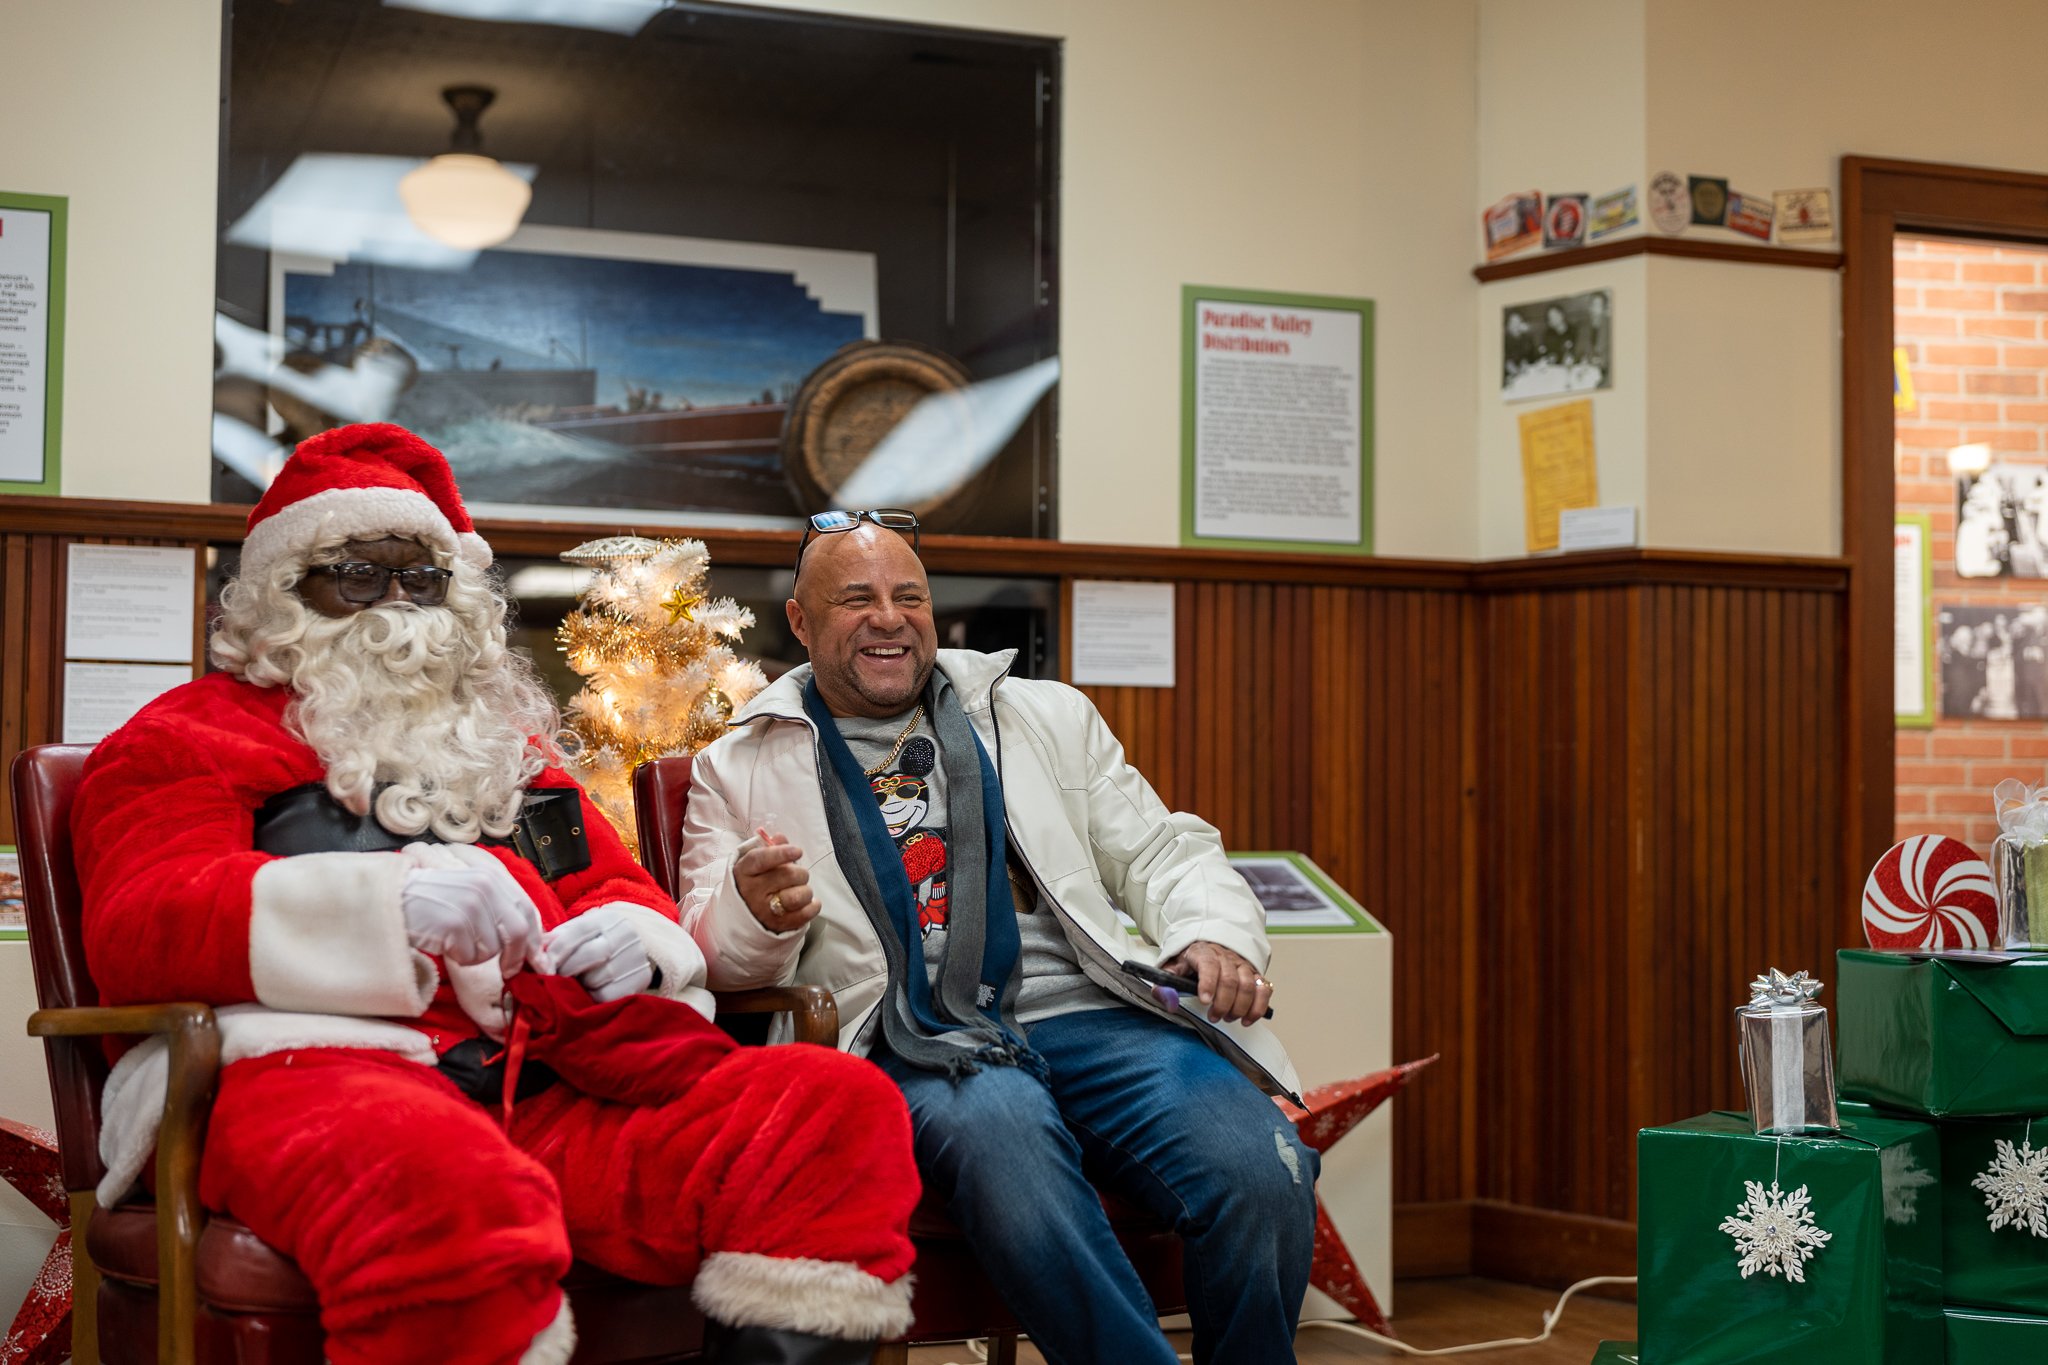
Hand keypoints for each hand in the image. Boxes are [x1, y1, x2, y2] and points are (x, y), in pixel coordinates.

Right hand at [400, 864, 547, 972]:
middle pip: (518, 933)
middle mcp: (485, 887)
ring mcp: (470, 905)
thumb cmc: (430, 900)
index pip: (527, 911)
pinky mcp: (454, 924)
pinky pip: (470, 956)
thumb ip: (497, 907)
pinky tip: (444, 944)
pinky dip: (459, 958)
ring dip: (477, 955)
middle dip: (515, 958)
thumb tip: (529, 941)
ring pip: (493, 949)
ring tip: (456, 942)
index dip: (534, 940)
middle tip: (508, 972)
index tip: (538, 960)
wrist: (392, 898)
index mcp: (492, 877)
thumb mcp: (469, 892)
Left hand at [544, 906, 653, 1002]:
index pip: (578, 931)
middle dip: (566, 969)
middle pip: (590, 954)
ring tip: (576, 983)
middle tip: (553, 979)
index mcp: (608, 919)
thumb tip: (536, 951)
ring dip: (579, 984)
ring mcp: (636, 958)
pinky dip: (593, 996)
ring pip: (596, 978)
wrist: (638, 949)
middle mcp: (626, 935)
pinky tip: (591, 991)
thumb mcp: (581, 932)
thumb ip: (559, 939)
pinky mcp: (640, 980)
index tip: (543, 965)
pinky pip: (607, 995)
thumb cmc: (598, 941)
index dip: (556, 950)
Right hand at [736, 827, 818, 932]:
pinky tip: (806, 902)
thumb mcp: (754, 865)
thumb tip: (781, 838)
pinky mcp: (778, 926)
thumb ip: (769, 849)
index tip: (797, 851)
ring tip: (800, 890)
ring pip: (798, 896)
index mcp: (744, 872)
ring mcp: (764, 911)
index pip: (761, 859)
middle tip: (798, 875)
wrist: (740, 917)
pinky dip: (812, 906)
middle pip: (787, 875)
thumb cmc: (752, 884)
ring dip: (805, 890)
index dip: (782, 853)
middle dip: (800, 872)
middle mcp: (752, 892)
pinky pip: (805, 914)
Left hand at [1160, 941, 1271, 1025]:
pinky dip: (1259, 1007)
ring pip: (1248, 985)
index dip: (1208, 983)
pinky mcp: (1254, 975)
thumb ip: (1165, 984)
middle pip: (1230, 979)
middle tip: (1214, 1016)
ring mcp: (1242, 966)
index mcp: (1203, 953)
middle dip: (1223, 1003)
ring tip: (1228, 1018)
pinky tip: (1247, 1019)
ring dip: (1239, 1007)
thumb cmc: (1190, 961)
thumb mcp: (1172, 968)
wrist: (1208, 946)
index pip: (1208, 965)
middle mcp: (1226, 957)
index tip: (1204, 1001)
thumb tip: (1168, 1003)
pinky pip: (1264, 989)